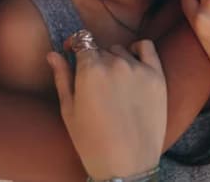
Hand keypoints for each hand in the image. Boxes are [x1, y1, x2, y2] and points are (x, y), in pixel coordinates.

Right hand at [47, 39, 165, 180]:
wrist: (127, 168)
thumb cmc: (92, 142)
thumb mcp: (69, 110)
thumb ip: (62, 76)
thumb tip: (52, 53)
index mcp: (90, 69)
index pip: (81, 41)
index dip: (74, 45)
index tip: (72, 51)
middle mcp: (114, 63)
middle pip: (100, 49)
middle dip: (94, 60)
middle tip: (94, 84)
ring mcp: (137, 68)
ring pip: (120, 51)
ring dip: (114, 60)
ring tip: (114, 84)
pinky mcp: (157, 77)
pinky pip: (147, 47)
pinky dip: (138, 50)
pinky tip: (133, 62)